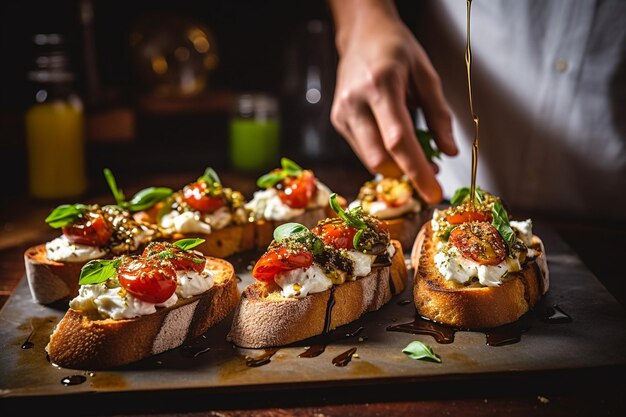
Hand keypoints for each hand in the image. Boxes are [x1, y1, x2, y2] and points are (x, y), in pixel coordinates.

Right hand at [329, 0, 457, 203]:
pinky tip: (399, 148)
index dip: (416, 171)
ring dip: (396, 169)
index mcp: (380, 85)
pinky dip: (384, 158)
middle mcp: (355, 102)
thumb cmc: (396, 50)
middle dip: (406, 176)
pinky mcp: (338, 121)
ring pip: (369, 160)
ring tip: (419, 161)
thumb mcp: (426, 74)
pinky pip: (363, 151)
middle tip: (431, 179)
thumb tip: (449, 151)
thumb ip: (439, 114)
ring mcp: (342, 113)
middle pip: (379, 158)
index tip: (434, 193)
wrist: (361, 35)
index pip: (398, 141)